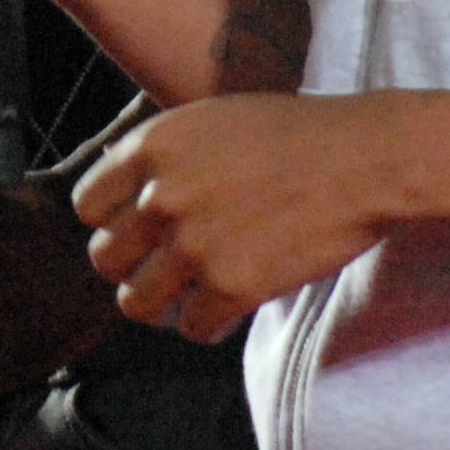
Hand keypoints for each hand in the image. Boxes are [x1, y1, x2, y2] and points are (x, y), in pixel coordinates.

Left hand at [70, 95, 400, 343]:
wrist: (362, 160)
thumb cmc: (294, 134)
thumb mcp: (210, 121)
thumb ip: (163, 157)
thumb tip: (130, 198)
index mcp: (150, 147)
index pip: (88, 206)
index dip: (113, 221)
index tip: (140, 229)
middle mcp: (160, 197)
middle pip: (105, 259)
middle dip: (133, 266)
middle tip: (164, 267)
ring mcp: (192, 246)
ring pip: (137, 303)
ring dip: (162, 304)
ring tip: (189, 294)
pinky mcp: (230, 287)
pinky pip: (192, 328)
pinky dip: (208, 323)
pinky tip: (228, 306)